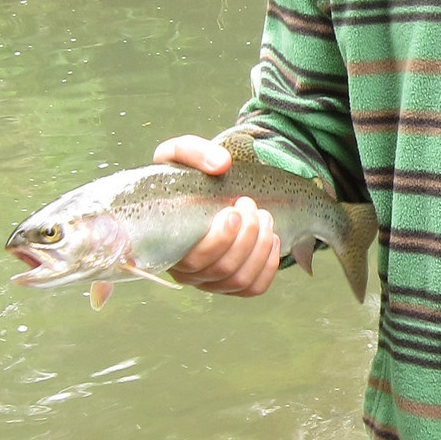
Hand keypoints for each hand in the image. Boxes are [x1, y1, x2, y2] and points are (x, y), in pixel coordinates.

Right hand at [154, 134, 280, 297]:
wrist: (199, 191)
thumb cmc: (184, 177)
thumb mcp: (179, 154)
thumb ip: (194, 152)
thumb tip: (221, 164)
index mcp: (168, 245)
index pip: (194, 260)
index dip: (220, 240)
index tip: (233, 210)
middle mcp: (187, 270)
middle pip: (223, 269)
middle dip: (247, 236)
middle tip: (250, 205)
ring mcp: (210, 280)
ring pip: (241, 280)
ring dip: (261, 248)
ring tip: (265, 217)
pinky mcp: (230, 282)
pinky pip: (253, 288)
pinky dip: (269, 266)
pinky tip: (272, 239)